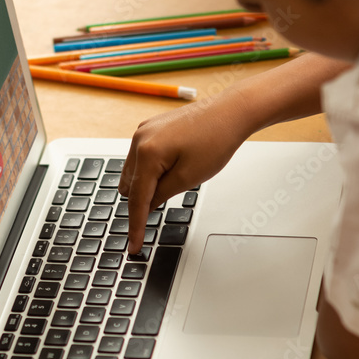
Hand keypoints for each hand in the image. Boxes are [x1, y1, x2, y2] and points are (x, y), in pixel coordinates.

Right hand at [119, 88, 249, 252]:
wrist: (229, 112)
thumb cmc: (215, 140)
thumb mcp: (188, 178)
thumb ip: (161, 195)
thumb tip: (145, 207)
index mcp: (147, 152)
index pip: (136, 199)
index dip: (136, 226)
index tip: (134, 246)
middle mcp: (139, 139)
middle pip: (129, 186)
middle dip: (143, 200)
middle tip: (172, 197)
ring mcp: (142, 131)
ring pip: (132, 172)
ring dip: (147, 184)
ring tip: (178, 176)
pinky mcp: (149, 128)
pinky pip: (140, 157)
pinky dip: (150, 169)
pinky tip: (172, 166)